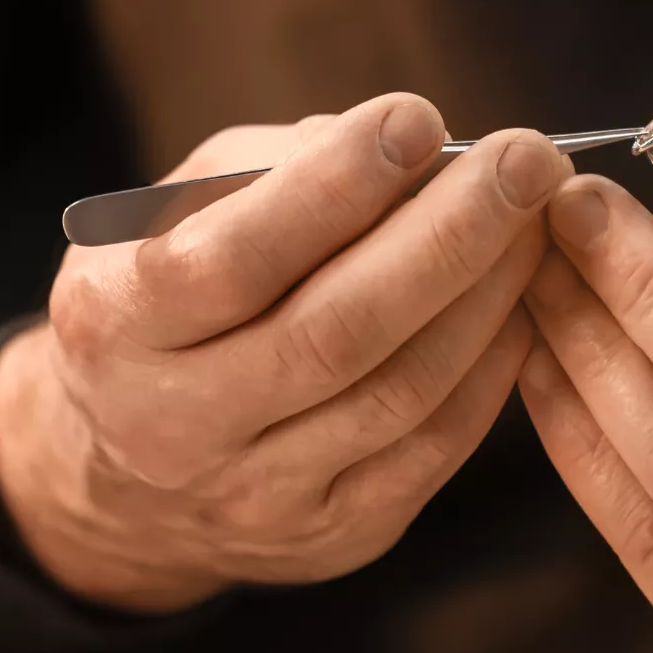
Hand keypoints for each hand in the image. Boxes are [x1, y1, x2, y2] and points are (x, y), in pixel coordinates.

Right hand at [0, 94, 568, 612]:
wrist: (135, 478)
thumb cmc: (173, 300)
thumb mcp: (173, 217)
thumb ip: (276, 171)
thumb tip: (413, 147)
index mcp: (114, 326)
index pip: (229, 258)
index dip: (332, 186)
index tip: (416, 118)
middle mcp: (178, 428)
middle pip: (335, 333)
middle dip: (448, 235)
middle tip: (525, 160)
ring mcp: (262, 497)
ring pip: (401, 393)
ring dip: (488, 294)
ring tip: (538, 220)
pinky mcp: (337, 534)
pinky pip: (438, 446)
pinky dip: (492, 364)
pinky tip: (521, 300)